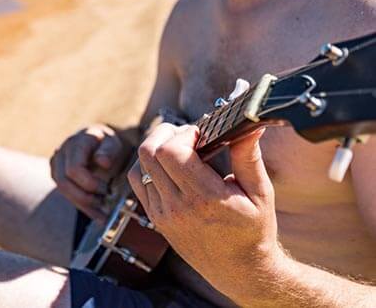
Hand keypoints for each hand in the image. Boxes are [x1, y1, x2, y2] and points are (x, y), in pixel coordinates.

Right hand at [51, 124, 126, 221]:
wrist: (100, 142)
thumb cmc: (107, 143)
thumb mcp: (113, 143)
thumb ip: (109, 150)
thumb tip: (103, 162)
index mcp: (75, 143)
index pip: (73, 169)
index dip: (89, 184)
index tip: (106, 189)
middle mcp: (61, 153)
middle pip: (64, 183)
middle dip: (85, 197)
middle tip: (104, 203)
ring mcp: (56, 164)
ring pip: (63, 191)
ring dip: (83, 205)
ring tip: (102, 214)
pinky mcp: (57, 175)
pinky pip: (65, 193)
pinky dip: (81, 205)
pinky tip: (95, 212)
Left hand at [127, 123, 281, 298]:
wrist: (239, 271)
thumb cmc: (253, 230)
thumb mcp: (260, 192)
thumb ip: (248, 156)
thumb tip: (250, 124)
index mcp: (205, 198)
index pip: (171, 152)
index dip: (183, 134)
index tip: (200, 134)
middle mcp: (178, 206)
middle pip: (148, 153)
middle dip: (165, 134)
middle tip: (186, 136)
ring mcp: (162, 214)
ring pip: (138, 166)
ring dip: (155, 150)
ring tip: (179, 151)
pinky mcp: (155, 219)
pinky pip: (137, 183)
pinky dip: (148, 168)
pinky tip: (170, 168)